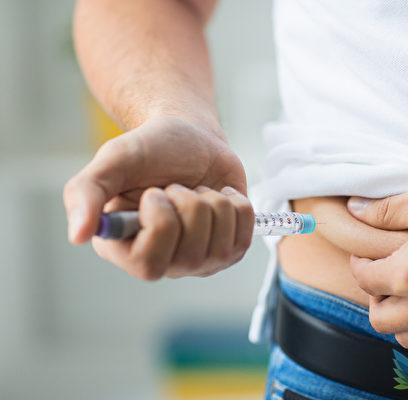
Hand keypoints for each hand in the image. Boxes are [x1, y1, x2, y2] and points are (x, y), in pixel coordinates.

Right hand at [64, 116, 252, 279]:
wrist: (191, 138)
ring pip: (223, 236)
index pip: (149, 263)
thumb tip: (77, 235)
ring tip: (195, 190)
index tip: (155, 192)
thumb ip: (86, 192)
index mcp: (125, 249)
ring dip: (212, 198)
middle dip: (189, 202)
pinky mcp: (231, 247)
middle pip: (192, 248)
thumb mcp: (114, 160)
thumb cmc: (150, 150)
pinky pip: (246, 226)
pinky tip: (217, 195)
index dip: (160, 221)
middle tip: (176, 188)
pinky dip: (235, 200)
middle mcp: (164, 263)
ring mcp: (201, 261)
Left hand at [347, 174, 407, 347]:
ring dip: (396, 314)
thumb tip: (355, 209)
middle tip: (383, 271)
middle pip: (379, 317)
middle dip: (373, 294)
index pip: (365, 280)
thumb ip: (386, 210)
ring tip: (405, 288)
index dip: (359, 264)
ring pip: (405, 335)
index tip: (365, 254)